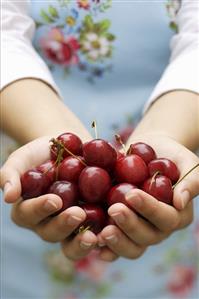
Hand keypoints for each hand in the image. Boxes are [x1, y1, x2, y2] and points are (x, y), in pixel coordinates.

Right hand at [0, 136, 97, 259]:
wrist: (69, 148)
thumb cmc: (41, 154)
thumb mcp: (22, 159)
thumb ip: (11, 175)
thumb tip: (8, 197)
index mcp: (29, 211)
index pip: (29, 215)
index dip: (40, 210)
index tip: (54, 200)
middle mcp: (49, 223)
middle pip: (53, 233)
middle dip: (64, 226)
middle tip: (78, 214)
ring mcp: (72, 225)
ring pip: (74, 243)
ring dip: (84, 242)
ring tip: (98, 235)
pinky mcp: (93, 220)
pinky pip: (99, 234)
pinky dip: (107, 236)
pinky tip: (116, 229)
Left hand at [97, 134, 198, 260]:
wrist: (149, 152)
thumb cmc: (171, 156)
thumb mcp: (187, 162)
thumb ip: (191, 181)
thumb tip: (180, 201)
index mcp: (177, 215)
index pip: (166, 218)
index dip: (149, 209)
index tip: (131, 194)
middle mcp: (159, 228)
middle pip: (147, 236)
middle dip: (130, 225)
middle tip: (114, 209)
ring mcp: (140, 230)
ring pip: (132, 246)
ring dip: (117, 241)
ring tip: (102, 231)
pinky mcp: (123, 228)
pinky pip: (116, 245)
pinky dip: (106, 247)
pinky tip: (94, 242)